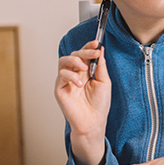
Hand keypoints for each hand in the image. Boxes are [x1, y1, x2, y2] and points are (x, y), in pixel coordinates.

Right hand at [54, 40, 111, 164]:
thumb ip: (100, 66)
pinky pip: (61, 76)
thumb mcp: (104, 82)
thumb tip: (100, 49)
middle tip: (93, 53)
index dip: (89, 46)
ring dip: (75, 60)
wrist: (93, 122)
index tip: (96, 42)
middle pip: (74, 54)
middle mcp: (75, 73)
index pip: (84, 54)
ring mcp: (66, 80)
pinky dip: (71, 76)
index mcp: (86, 71)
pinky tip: (80, 84)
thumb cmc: (99, 104)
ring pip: (64, 61)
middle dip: (84, 51)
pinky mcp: (60, 89)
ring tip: (85, 68)